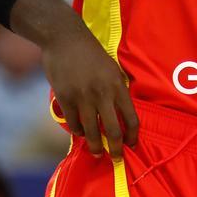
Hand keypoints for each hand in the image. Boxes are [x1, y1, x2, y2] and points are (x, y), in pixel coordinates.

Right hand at [41, 19, 138, 159]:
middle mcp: (102, 93)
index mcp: (118, 85)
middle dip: (116, 149)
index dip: (132, 135)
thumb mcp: (112, 67)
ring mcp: (83, 97)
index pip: (131, 117)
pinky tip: (80, 133)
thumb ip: (117, 88)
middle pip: (113, 130)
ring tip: (96, 152)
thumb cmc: (91, 52)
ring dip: (94, 146)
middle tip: (115, 158)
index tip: (131, 144)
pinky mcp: (65, 97)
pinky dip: (78, 131)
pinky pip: (73, 122)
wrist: (64, 38)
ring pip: (92, 131)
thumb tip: (121, 111)